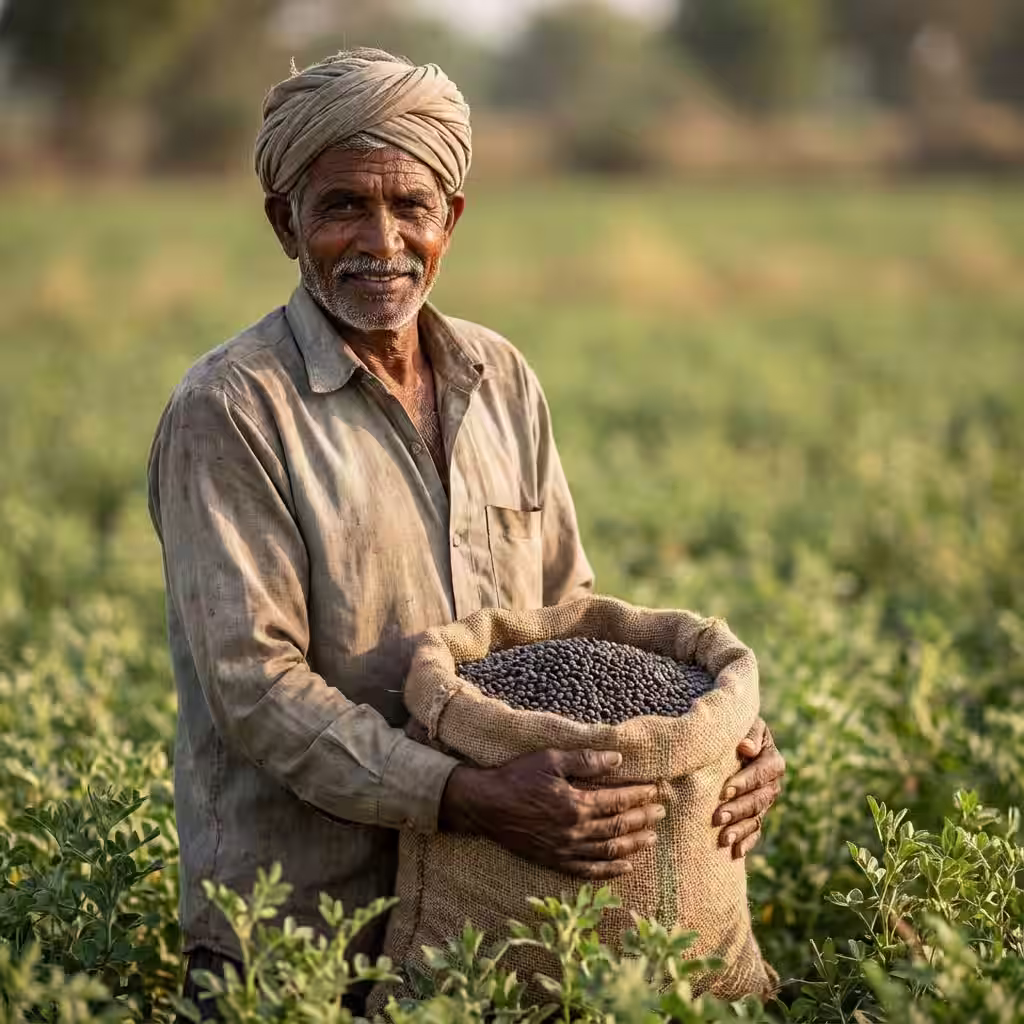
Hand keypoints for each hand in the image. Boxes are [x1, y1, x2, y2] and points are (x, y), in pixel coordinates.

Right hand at [440, 749, 664, 879]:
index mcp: (575, 803)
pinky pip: (588, 871)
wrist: (485, 805)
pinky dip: (610, 871)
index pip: (618, 800)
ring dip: (634, 844)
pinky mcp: (554, 861)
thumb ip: (585, 760)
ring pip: (609, 850)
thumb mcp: (549, 759)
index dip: (640, 795)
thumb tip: (617, 759)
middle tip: (662, 811)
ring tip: (652, 837)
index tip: (657, 789)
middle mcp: (574, 831)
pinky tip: (626, 866)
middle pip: (618, 826)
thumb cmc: (516, 777)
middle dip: (644, 818)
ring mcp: (565, 850)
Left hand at [713, 718, 784, 858]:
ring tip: (723, 839)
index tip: (725, 789)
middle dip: (738, 809)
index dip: (745, 782)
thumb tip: (746, 749)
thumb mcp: (743, 723)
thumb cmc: (735, 728)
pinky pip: (755, 831)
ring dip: (740, 829)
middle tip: (718, 816)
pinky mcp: (756, 813)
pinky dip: (747, 842)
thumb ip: (748, 734)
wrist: (731, 740)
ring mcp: (764, 801)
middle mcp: (772, 783)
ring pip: (756, 818)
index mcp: (772, 760)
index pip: (762, 773)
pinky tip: (736, 853)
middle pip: (759, 799)